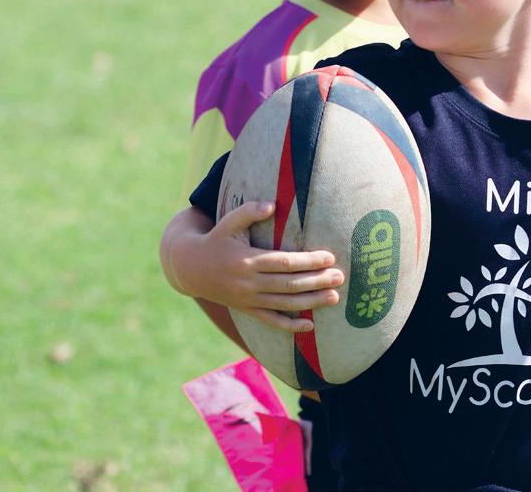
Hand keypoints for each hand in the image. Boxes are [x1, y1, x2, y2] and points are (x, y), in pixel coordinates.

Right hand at [162, 204, 344, 331]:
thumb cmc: (217, 239)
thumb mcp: (228, 222)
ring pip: (284, 304)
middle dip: (316, 281)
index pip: (284, 262)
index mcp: (247, 259)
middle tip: (340, 277)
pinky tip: (310, 326)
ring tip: (334, 297)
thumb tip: (272, 205)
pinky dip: (290, 326)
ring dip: (310, 302)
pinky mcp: (247, 310)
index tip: (329, 257)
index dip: (308, 261)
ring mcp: (248, 299)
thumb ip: (249, 211)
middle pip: (289, 284)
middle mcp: (249, 282)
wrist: (190, 268)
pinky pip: (270, 321)